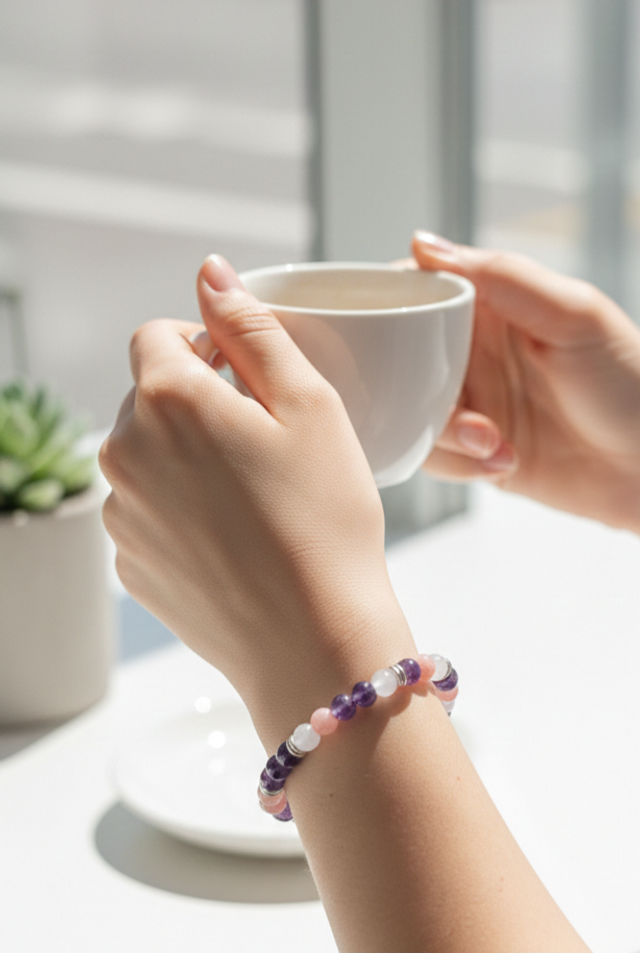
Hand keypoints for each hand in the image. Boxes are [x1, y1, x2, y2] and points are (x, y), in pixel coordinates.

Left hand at [99, 256, 412, 747]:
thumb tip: (211, 273)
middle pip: (148, 399)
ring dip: (187, 459)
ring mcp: (122, 517)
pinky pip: (149, 514)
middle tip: (264, 443)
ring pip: (147, 458)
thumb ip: (252, 328)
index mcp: (167, 402)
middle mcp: (125, 455)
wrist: (313, 643)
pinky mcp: (131, 565)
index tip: (244, 378)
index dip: (203, 346)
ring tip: (254, 498)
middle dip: (196, 404)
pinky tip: (236, 540)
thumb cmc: (324, 523)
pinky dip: (182, 513)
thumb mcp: (309, 404)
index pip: (156, 336)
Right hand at [412, 231, 639, 531]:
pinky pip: (431, 455)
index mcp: (491, 304)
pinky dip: (459, 464)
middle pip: (398, 359)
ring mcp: (471, 402)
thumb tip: (422, 244)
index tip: (373, 333)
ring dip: (443, 434)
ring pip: (408, 412)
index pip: (414, 291)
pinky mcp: (472, 450)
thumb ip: (502, 277)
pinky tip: (502, 461)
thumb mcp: (574, 314)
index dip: (387, 310)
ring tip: (493, 440)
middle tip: (458, 406)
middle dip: (411, 389)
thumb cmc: (631, 383)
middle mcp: (472, 350)